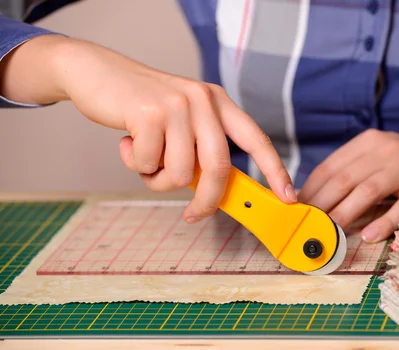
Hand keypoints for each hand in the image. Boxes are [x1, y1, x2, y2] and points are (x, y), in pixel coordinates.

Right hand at [0, 35, 295, 221]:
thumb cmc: (143, 108)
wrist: (97, 73)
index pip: (256, 139)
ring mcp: (177, 105)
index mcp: (219, 103)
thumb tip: (218, 193)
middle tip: (192, 215)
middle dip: (206, 201)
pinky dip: (135, 164)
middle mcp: (203, 100)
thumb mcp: (183, 122)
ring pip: (178, 173)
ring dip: (157, 178)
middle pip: (218, 169)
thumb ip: (201, 151)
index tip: (289, 197)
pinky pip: (148, 165)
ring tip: (145, 156)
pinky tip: (127, 142)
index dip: (275, 171)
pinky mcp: (148, 113)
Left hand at [298, 129, 398, 241]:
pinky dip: (384, 222)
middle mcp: (385, 150)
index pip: (329, 167)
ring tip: (329, 233)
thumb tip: (315, 201)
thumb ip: (351, 173)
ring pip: (368, 191)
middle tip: (306, 226)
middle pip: (344, 179)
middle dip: (321, 205)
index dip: (309, 190)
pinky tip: (369, 236)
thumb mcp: (378, 158)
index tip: (296, 211)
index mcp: (367, 142)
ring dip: (345, 214)